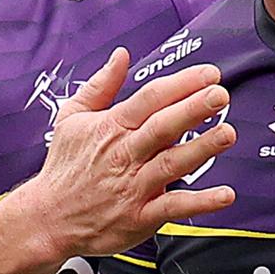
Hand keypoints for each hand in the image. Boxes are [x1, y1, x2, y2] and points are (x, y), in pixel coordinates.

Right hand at [25, 48, 236, 258]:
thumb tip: (121, 55)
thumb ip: (101, 85)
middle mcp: (125, 154)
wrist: (47, 218)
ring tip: (227, 133)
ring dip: (202, 148)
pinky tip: (225, 194)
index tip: (208, 74)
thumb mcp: (72, 118)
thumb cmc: (65, 166)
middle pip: (162, 127)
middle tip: (219, 94)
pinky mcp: (140, 216)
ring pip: (171, 164)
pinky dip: (200, 202)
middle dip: (193, 109)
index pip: (149, 99)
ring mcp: (133, 187)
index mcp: (111, 127)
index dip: (180, 84)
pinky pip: (173, 208)